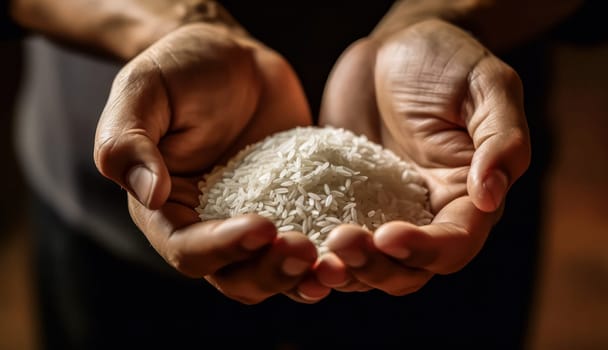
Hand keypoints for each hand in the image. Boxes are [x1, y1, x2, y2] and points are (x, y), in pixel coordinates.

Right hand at [94, 22, 319, 303]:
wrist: (231, 59)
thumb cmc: (180, 70)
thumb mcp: (142, 91)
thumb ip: (128, 141)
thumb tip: (149, 194)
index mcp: (165, 211)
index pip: (187, 251)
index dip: (223, 248)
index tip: (263, 225)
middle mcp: (208, 227)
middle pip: (235, 277)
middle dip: (270, 272)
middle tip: (306, 250)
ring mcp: (252, 221)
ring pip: (274, 273)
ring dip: (301, 277)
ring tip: (333, 266)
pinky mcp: (292, 209)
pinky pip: (309, 243)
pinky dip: (327, 256)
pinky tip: (354, 249)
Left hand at [318, 19, 530, 294]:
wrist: (397, 46)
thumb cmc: (450, 59)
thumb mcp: (489, 85)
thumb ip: (501, 139)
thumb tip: (490, 196)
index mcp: (468, 198)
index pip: (455, 243)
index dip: (424, 250)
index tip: (387, 235)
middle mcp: (428, 215)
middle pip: (408, 269)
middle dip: (376, 267)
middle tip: (341, 244)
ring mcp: (384, 211)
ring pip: (368, 264)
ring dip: (343, 269)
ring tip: (310, 254)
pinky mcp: (346, 200)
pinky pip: (331, 235)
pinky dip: (315, 249)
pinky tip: (290, 241)